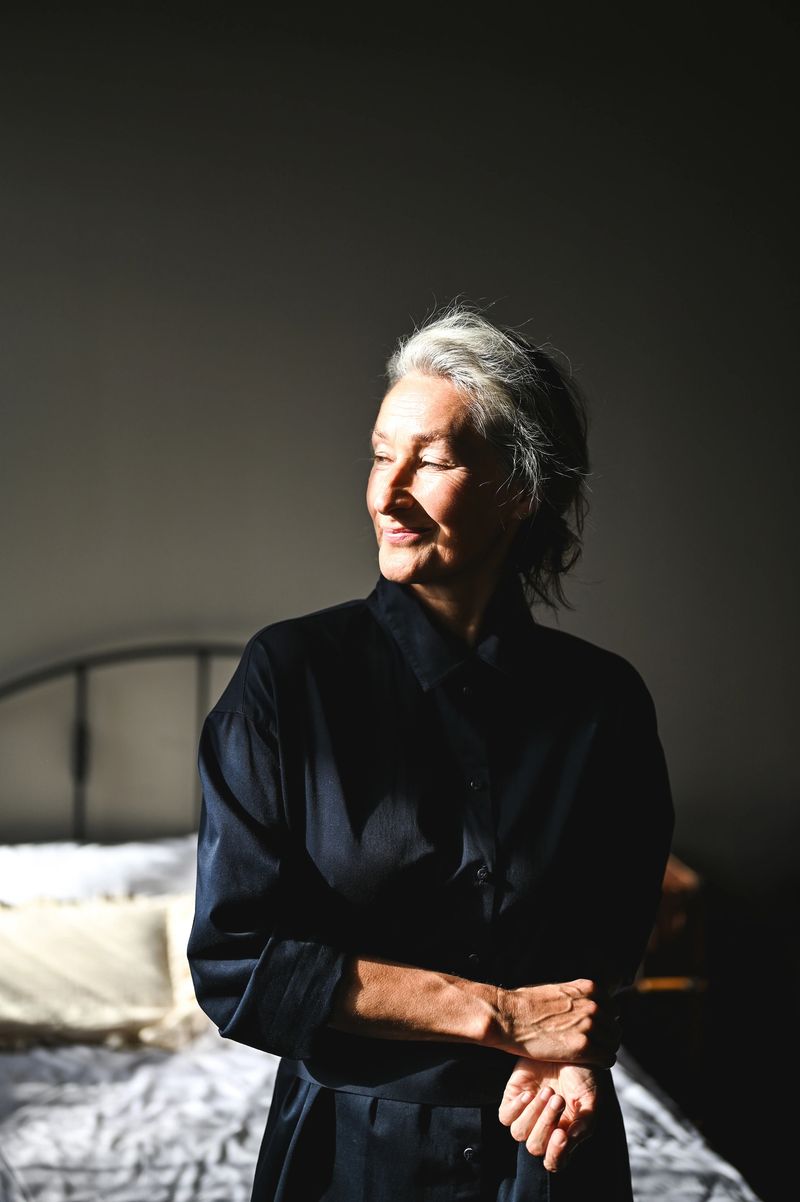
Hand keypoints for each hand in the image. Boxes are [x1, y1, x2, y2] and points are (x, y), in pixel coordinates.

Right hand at [498, 978, 619, 1066]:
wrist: (509, 1016)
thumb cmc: (526, 1003)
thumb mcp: (557, 989)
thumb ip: (576, 996)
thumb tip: (585, 1002)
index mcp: (588, 988)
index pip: (613, 1009)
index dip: (605, 1021)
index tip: (596, 1030)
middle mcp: (593, 1005)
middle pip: (615, 1028)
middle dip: (606, 1038)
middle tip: (594, 1047)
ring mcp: (589, 1026)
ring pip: (613, 1044)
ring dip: (604, 1051)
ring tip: (591, 1056)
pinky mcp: (583, 1047)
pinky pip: (607, 1058)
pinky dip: (602, 1062)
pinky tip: (590, 1062)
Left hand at [498, 1057, 599, 1172]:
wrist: (566, 1044)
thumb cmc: (582, 1073)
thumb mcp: (590, 1098)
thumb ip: (584, 1123)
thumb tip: (568, 1140)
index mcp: (564, 1134)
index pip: (554, 1162)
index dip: (555, 1155)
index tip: (561, 1134)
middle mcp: (543, 1128)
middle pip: (535, 1147)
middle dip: (546, 1124)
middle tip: (558, 1099)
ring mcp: (526, 1114)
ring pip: (519, 1133)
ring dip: (534, 1113)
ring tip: (548, 1092)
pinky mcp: (512, 1098)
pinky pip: (505, 1117)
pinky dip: (517, 1108)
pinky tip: (530, 1093)